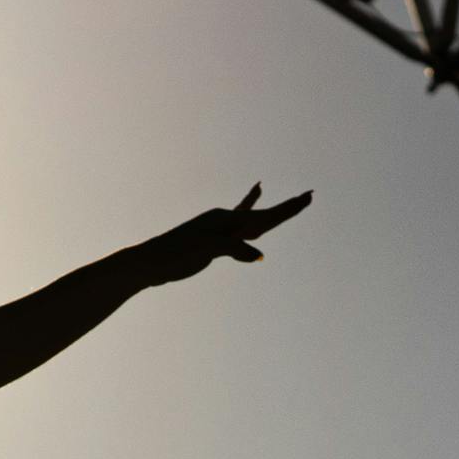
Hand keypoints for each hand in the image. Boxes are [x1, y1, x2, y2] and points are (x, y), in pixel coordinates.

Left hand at [133, 183, 311, 284]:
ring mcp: (218, 230)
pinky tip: (251, 216)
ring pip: (252, 219)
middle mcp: (224, 221)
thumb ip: (234, 249)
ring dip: (271, 211)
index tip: (307, 197)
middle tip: (309, 196)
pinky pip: (236, 228)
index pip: (264, 216)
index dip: (287, 209)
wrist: (149, 262)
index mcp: (225, 220)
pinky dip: (248, 221)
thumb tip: (260, 256)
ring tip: (289, 201)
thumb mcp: (206, 249)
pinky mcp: (212, 241)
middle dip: (287, 207)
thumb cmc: (174, 254)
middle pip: (263, 214)